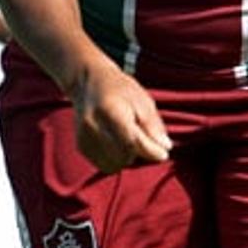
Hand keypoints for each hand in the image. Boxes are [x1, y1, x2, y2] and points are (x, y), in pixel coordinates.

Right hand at [67, 56, 171, 173]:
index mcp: (111, 110)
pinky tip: (115, 143)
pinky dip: (114, 159)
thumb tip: (165, 147)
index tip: (163, 153)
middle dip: (138, 153)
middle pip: (124, 156)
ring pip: (114, 165)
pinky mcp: (81, 146)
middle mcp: (93, 125)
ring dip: (125, 158)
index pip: (133, 141)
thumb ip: (153, 125)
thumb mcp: (142, 100)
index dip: (151, 151)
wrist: (88, 82)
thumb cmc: (120, 89)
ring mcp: (85, 137)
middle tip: (141, 139)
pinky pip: (104, 165)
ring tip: (127, 140)